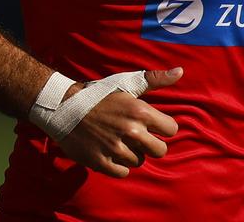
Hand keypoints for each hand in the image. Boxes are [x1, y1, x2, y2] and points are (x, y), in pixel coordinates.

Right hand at [56, 68, 181, 177]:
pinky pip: (123, 173)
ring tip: (116, 140)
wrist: (62, 106)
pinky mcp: (101, 162)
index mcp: (140, 111)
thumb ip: (155, 79)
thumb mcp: (126, 83)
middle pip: (160, 151)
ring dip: (131, 154)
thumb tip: (180, 71)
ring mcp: (115, 148)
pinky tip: (108, 152)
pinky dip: (117, 165)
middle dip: (150, 144)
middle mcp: (131, 131)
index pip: (172, 130)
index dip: (162, 128)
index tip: (149, 125)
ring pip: (139, 162)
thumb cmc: (98, 94)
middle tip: (134, 136)